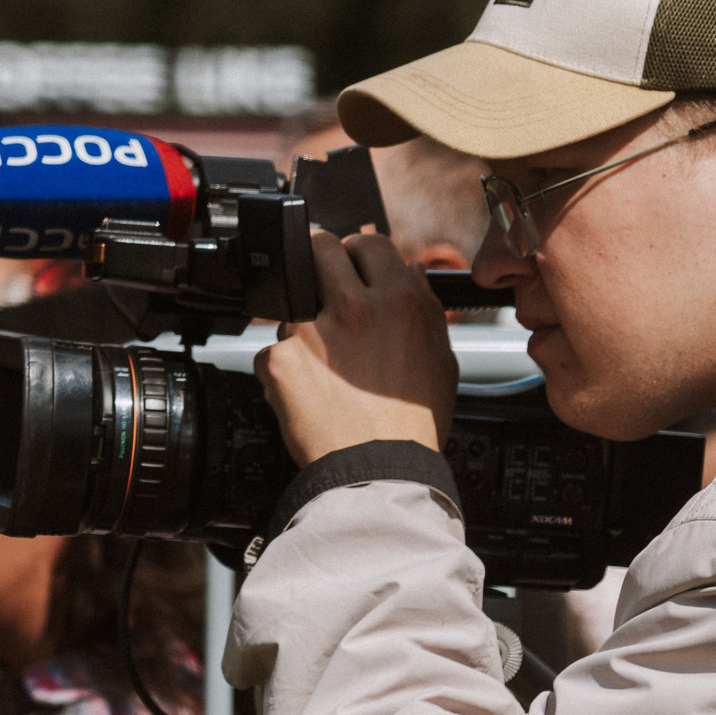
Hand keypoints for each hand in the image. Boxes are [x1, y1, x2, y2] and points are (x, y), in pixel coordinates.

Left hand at [254, 232, 455, 464]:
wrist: (377, 474)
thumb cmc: (412, 425)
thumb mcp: (442, 361)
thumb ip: (427, 308)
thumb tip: (412, 271)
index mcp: (398, 302)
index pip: (368, 241)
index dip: (360, 254)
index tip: (356, 268)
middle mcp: (354, 308)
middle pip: (319, 246)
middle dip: (320, 261)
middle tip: (324, 287)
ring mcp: (311, 331)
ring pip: (293, 300)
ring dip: (303, 323)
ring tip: (324, 365)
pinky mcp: (280, 360)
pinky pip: (273, 349)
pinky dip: (285, 367)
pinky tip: (307, 390)